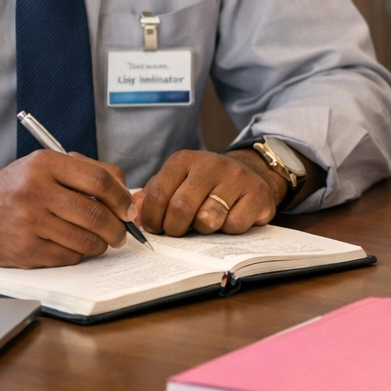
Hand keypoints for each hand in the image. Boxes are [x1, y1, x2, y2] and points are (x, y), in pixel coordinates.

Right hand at [0, 151, 136, 267]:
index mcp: (45, 164)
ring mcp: (29, 222)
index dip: (121, 198)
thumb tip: (126, 195)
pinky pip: (68, 256)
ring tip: (99, 241)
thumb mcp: (44, 166)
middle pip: (95, 214)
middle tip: (121, 233)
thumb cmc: (14, 188)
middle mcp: (36, 191)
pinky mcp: (25, 249)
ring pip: (85, 240)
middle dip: (117, 228)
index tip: (129, 209)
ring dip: (100, 244)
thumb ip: (85, 172)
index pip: (98, 180)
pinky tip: (72, 246)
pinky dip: (78, 254)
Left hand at [138, 149, 282, 236]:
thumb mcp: (177, 182)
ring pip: (208, 219)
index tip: (156, 227)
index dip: (152, 218)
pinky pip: (234, 225)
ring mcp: (237, 177)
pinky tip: (230, 219)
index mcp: (185, 160)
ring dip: (204, 229)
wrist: (251, 173)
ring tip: (206, 222)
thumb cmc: (205, 184)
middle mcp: (211, 164)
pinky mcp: (257, 193)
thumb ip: (152, 196)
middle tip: (178, 231)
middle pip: (181, 208)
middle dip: (175, 228)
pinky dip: (229, 230)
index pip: (158, 193)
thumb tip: (133, 214)